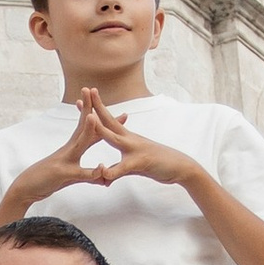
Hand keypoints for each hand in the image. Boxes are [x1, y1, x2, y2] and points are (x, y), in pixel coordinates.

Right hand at [1, 90, 115, 207]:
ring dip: (86, 131)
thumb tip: (103, 177)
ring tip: (94, 117)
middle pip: (82, 126)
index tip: (119, 112)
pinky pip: (78, 173)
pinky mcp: (62, 174)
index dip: (102, 119)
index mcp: (73, 147)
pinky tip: (101, 168)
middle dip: (90, 109)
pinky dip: (90, 171)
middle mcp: (69, 149)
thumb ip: (89, 176)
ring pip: (79, 144)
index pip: (90, 130)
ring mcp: (65, 160)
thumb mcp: (73, 178)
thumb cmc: (49, 180)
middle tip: (93, 89)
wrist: (27, 188)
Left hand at [79, 103, 203, 196]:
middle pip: (110, 121)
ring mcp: (136, 149)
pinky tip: (104, 173)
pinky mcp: (141, 162)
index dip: (95, 109)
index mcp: (126, 137)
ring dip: (102, 129)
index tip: (83, 97)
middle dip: (97, 107)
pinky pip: (125, 167)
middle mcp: (130, 139)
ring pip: (115, 138)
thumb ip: (117, 169)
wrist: (180, 167)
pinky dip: (114, 170)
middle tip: (87, 90)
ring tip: (89, 119)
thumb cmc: (157, 163)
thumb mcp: (132, 166)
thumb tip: (105, 174)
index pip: (108, 120)